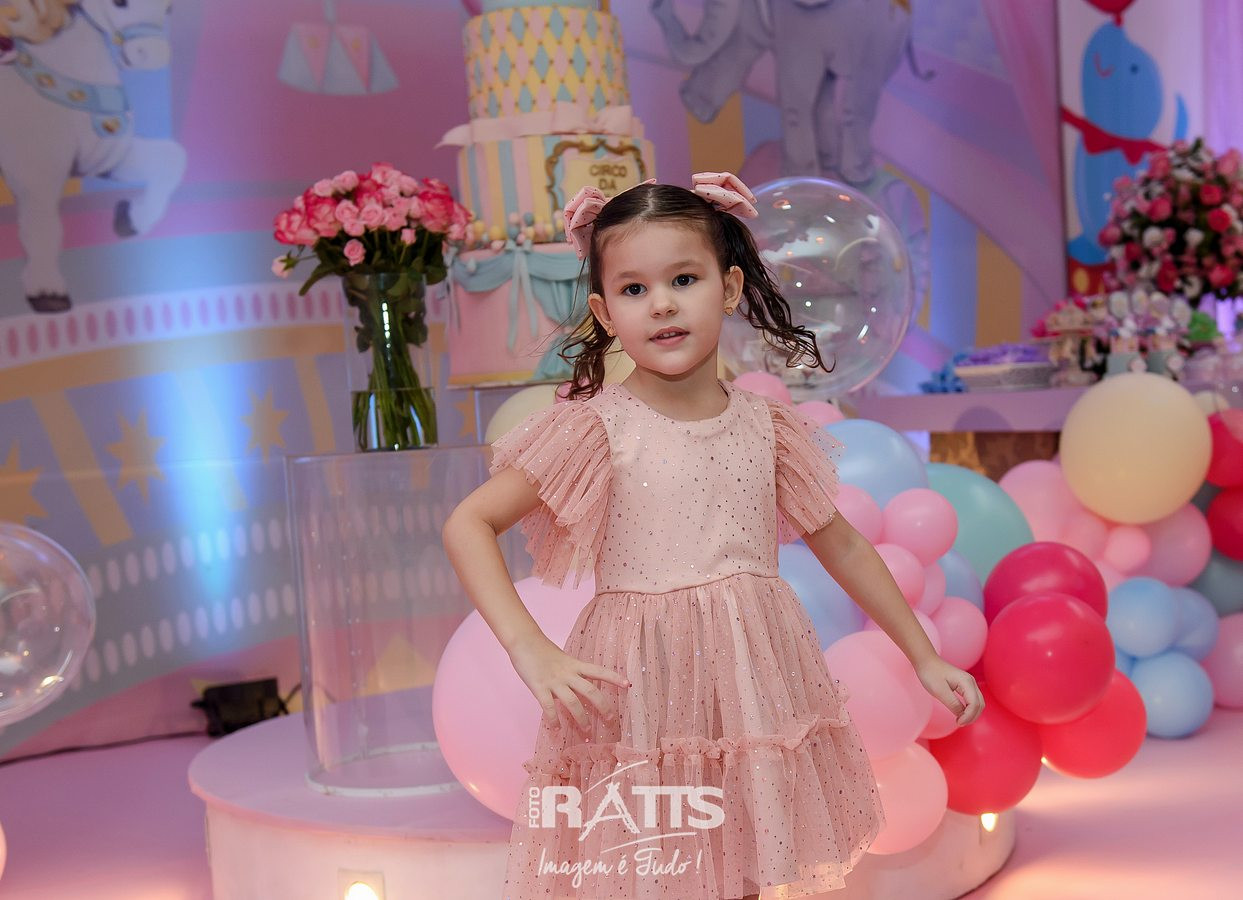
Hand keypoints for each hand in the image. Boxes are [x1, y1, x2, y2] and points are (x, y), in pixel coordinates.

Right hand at [507, 633, 630, 732]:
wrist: (524, 641)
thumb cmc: (542, 649)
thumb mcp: (562, 659)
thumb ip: (571, 672)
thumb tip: (577, 686)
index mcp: (575, 665)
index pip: (599, 671)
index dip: (613, 678)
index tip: (627, 685)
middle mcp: (568, 674)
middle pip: (590, 691)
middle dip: (602, 706)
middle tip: (610, 720)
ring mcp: (554, 681)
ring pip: (573, 703)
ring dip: (581, 719)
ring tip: (586, 731)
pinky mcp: (539, 687)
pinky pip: (548, 707)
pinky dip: (553, 719)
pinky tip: (556, 728)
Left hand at [915, 656, 983, 727]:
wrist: (926, 661)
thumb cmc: (930, 674)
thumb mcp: (940, 691)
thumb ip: (953, 704)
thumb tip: (962, 716)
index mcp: (966, 682)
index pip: (975, 704)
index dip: (968, 716)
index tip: (958, 723)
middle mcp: (971, 682)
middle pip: (980, 704)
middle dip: (972, 716)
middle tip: (959, 723)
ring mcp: (969, 683)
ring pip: (978, 703)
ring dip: (972, 714)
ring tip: (960, 720)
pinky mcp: (964, 685)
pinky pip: (972, 700)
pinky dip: (969, 709)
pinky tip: (960, 713)